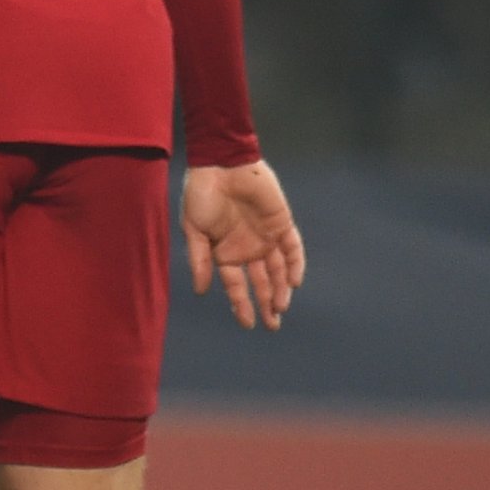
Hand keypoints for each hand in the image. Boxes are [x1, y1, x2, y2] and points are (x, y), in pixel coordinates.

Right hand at [183, 159, 305, 330]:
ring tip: (281, 308)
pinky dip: (295, 265)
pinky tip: (293, 282)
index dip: (241, 304)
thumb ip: (201, 260)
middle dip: (267, 304)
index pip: (236, 285)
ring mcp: (266, 237)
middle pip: (261, 282)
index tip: (248, 324)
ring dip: (280, 289)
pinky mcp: (282, 223)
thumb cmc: (201, 195)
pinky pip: (292, 248)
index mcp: (225, 252)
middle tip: (272, 325)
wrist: (221, 164)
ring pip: (278, 270)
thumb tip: (202, 291)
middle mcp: (248, 248)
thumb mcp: (194, 230)